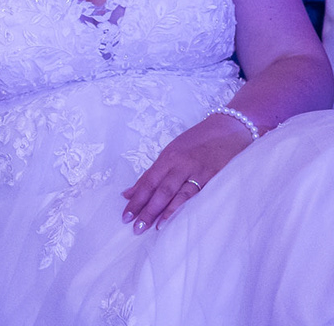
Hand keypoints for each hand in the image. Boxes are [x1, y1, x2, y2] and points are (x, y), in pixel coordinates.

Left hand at [121, 113, 254, 231]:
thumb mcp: (173, 151)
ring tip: (154, 228)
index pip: (148, 181)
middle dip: (147, 210)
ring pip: (178, 195)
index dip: (136, 199)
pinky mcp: (216, 178)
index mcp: (168, 157)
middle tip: (136, 228)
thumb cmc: (199, 141)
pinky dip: (188, 208)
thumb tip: (130, 192)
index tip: (126, 215)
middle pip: (161, 190)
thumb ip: (154, 172)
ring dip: (166, 213)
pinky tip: (180, 219)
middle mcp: (181, 164)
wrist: (230, 128)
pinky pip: (199, 195)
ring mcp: (199, 171)